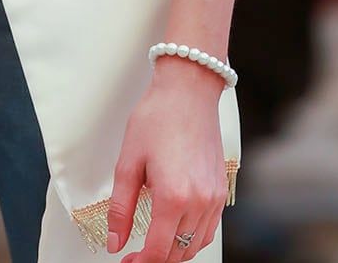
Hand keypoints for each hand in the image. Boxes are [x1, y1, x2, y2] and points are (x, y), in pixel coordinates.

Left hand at [106, 56, 226, 260]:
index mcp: (173, 197)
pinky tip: (176, 230)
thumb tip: (116, 241)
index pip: (157, 251)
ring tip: (153, 244)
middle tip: (134, 255)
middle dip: (155, 260)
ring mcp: (214, 198)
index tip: (126, 261)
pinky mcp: (221, 190)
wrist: (188, 90)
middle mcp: (199, 202)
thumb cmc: (158, 117)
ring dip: (174, 251)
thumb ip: (121, 208)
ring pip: (195, 245)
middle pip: (177, 253)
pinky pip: (208, 230)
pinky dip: (192, 238)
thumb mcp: (128, 161)